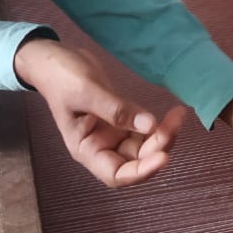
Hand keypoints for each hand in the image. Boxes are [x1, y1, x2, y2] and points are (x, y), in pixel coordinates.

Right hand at [15, 39, 186, 186]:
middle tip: (173, 124)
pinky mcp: (121, 118)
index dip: (140, 172)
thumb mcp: (87, 91)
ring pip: (144, 146)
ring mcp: (112, 133)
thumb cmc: (62, 77)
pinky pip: (144, 129)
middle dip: (157, 147)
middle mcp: (101, 146)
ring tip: (177, 116)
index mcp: (86, 149)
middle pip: (135, 160)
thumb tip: (150, 126)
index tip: (163, 157)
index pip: (116, 175)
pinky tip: (172, 114)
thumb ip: (116, 110)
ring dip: (163, 136)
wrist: (55, 58)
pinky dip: (159, 125)